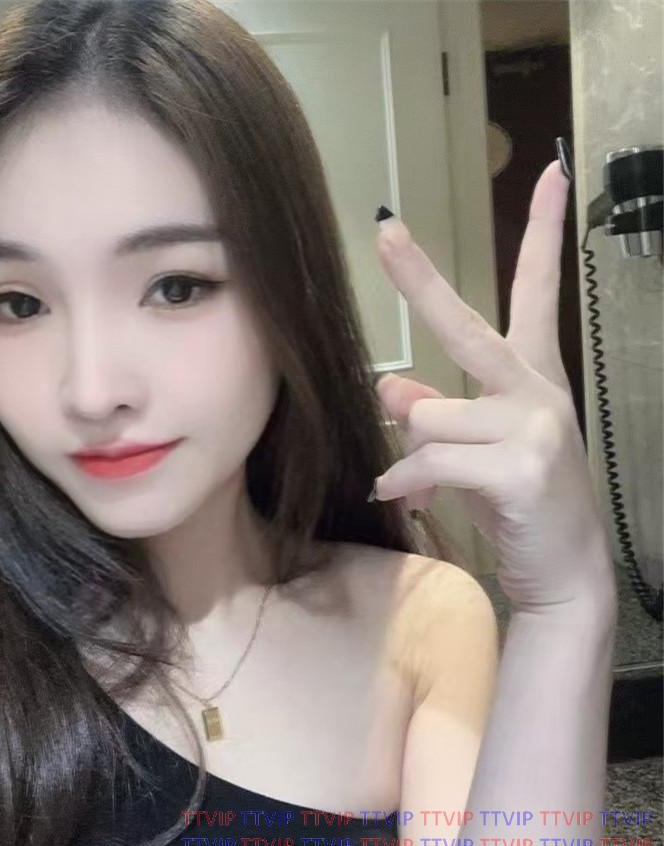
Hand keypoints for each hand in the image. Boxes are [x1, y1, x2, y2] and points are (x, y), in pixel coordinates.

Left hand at [371, 159, 615, 612]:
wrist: (563, 570)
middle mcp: (537, 389)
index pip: (539, 292)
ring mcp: (534, 424)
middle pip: (467, 326)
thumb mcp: (474, 452)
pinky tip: (410, 500)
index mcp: (533, 376)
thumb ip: (437, 413)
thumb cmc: (518, 505)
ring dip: (411, 457)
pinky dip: (407, 481)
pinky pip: (430, 458)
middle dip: (419, 280)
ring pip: (428, 417)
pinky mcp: (521, 464)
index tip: (552, 171)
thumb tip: (390, 389)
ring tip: (420, 485)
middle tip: (386, 232)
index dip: (545, 231)